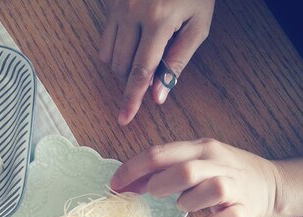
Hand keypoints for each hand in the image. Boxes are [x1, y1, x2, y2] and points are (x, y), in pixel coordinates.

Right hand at [99, 0, 214, 124]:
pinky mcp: (109, 5)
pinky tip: (133, 40)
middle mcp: (132, 13)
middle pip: (122, 67)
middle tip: (155, 64)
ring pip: (109, 57)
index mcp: (159, 20)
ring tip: (146, 50)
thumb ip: (177, 61)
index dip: (132, 99)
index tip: (124, 118)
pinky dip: (116, 51)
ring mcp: (117, 7)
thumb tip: (158, 96)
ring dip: (125, 65)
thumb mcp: (197, 25)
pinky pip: (104, 42)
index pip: (141, 72)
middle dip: (135, 76)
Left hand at [110, 139, 280, 216]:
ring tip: (187, 206)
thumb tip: (125, 181)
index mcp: (200, 148)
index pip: (159, 154)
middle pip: (185, 171)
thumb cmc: (221, 173)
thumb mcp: (193, 162)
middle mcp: (218, 163)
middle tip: (155, 195)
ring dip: (190, 203)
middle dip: (161, 186)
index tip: (114, 185)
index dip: (132, 170)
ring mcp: (235, 186)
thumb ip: (162, 169)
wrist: (271, 183)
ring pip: (212, 190)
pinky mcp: (247, 211)